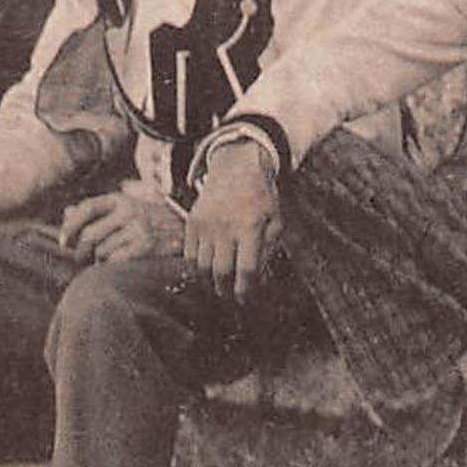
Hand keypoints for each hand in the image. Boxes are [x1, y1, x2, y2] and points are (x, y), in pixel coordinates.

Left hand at [59, 191, 184, 263]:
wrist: (188, 231)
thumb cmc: (152, 221)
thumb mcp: (127, 208)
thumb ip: (98, 211)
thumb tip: (67, 213)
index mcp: (121, 199)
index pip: (86, 208)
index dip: (69, 226)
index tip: (63, 242)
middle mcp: (129, 211)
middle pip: (89, 235)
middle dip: (80, 252)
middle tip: (82, 260)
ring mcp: (139, 228)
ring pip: (102, 251)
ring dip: (100, 261)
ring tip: (108, 261)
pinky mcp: (147, 245)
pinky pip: (116, 260)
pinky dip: (113, 266)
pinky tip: (120, 265)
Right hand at [183, 139, 281, 301]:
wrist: (236, 167)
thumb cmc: (261, 197)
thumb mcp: (276, 220)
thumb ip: (269, 250)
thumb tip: (258, 279)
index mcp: (250, 226)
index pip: (246, 269)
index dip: (245, 289)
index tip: (245, 300)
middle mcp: (225, 226)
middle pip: (221, 272)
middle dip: (225, 290)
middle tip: (230, 297)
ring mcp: (206, 224)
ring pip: (202, 266)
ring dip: (210, 282)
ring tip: (218, 286)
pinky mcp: (192, 221)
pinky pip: (190, 254)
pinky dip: (197, 267)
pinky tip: (206, 271)